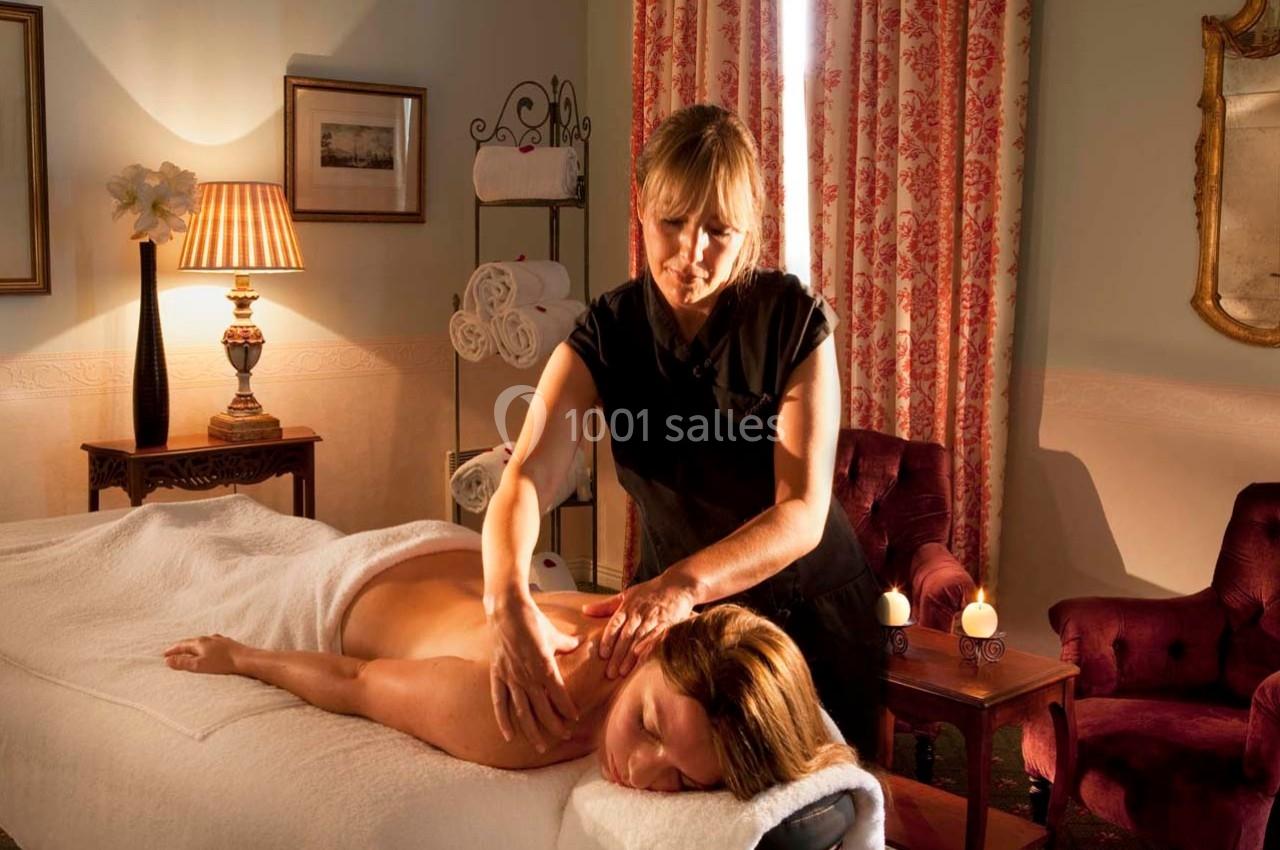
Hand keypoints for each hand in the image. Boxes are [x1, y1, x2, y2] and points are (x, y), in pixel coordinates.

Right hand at [164, 634, 243, 675]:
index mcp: (200, 642)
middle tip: (174, 651)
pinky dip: (205, 647)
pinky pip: (212, 644)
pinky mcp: (228, 644)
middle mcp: (209, 638)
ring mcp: (219, 640)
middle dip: (182, 647)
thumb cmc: (222, 663)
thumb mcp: (199, 665)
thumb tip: (167, 661)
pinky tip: (209, 650)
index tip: (164, 654)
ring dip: (194, 647)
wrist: (245, 659)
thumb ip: (183, 663)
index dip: (172, 650)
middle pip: (191, 642)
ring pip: (203, 642)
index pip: (182, 645)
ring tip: (190, 651)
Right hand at [487, 595, 581, 752]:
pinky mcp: (498, 674)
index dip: (567, 708)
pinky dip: (503, 719)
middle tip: (564, 737)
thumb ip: (567, 643)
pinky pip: (500, 701)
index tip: (574, 719)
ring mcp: (511, 676)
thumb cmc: (532, 619)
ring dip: (532, 730)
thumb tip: (581, 644)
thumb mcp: (553, 633)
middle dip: (554, 725)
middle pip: (542, 708)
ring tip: (541, 746)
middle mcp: (527, 675)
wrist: (506, 609)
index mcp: (544, 665)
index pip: (559, 694)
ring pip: (522, 710)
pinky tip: (509, 735)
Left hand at [582, 573, 696, 678]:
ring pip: (639, 640)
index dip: (608, 640)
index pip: (614, 625)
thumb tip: (585, 610)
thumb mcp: (626, 595)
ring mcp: (652, 620)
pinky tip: (642, 660)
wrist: (677, 585)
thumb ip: (606, 606)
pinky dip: (648, 649)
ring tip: (622, 672)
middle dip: (617, 655)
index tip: (603, 654)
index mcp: (627, 608)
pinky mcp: (666, 624)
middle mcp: (638, 614)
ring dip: (630, 657)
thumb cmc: (650, 591)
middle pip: (625, 637)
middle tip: (610, 673)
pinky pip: (655, 638)